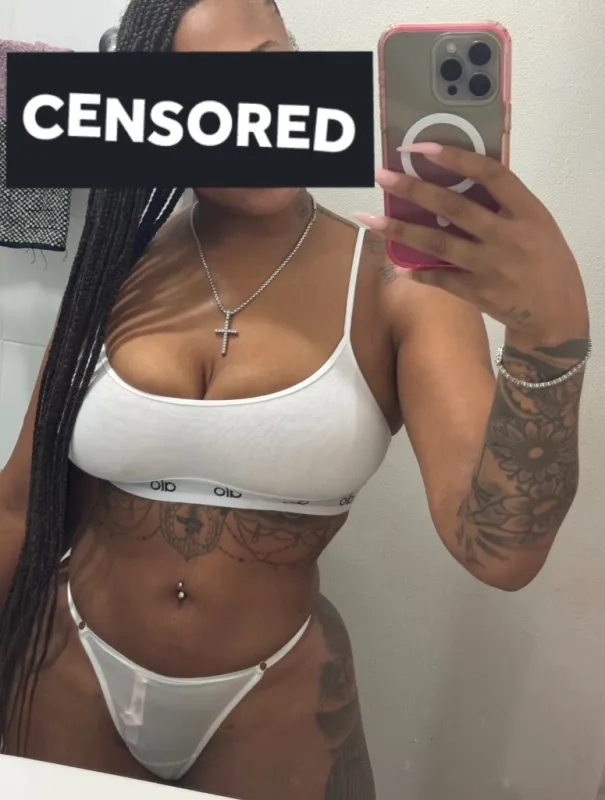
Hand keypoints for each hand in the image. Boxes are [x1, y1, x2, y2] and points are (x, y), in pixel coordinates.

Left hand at [355, 144, 588, 346]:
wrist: (555, 314)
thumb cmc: (546, 261)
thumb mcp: (538, 224)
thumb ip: (505, 204)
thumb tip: (459, 180)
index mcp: (528, 212)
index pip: (490, 175)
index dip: (456, 158)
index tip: (422, 148)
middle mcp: (507, 237)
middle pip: (453, 208)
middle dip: (414, 189)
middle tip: (382, 177)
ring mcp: (489, 267)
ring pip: (438, 244)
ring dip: (401, 230)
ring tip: (371, 218)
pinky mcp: (477, 293)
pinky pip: (439, 278)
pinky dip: (418, 271)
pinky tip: (398, 265)